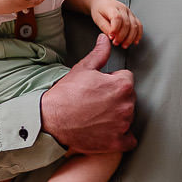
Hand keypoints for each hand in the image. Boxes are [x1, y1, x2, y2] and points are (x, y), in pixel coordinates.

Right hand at [40, 34, 136, 152]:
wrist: (51, 120)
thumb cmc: (66, 94)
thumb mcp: (82, 69)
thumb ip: (99, 53)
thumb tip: (105, 39)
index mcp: (122, 85)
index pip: (127, 79)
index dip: (112, 81)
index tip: (100, 86)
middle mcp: (126, 105)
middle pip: (129, 98)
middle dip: (117, 98)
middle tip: (97, 101)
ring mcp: (123, 125)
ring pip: (128, 117)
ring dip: (118, 116)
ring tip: (98, 115)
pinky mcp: (117, 142)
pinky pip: (129, 140)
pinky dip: (122, 137)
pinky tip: (108, 131)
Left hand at [94, 0, 142, 47]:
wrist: (102, 2)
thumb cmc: (99, 10)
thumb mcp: (97, 18)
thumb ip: (104, 27)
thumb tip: (111, 36)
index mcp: (112, 8)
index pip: (117, 18)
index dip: (115, 29)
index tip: (111, 37)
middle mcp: (123, 9)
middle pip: (127, 23)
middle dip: (122, 36)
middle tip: (116, 43)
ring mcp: (129, 12)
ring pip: (134, 26)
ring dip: (130, 38)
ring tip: (124, 45)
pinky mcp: (133, 16)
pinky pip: (139, 25)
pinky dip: (138, 34)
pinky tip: (135, 41)